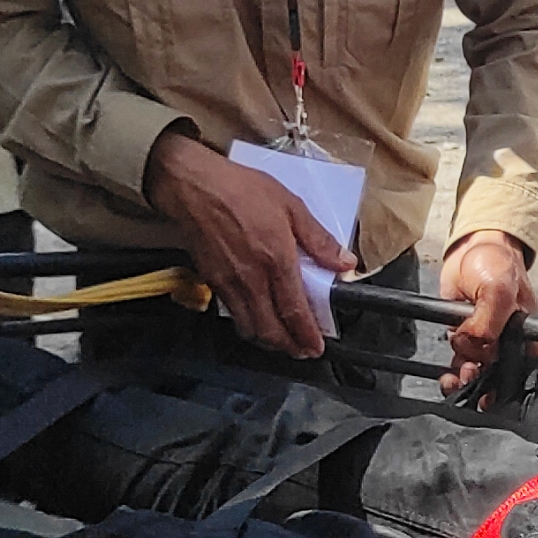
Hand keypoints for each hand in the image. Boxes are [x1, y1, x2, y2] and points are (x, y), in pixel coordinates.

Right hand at [147, 133, 353, 355]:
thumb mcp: (291, 205)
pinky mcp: (212, 280)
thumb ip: (319, 238)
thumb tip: (344, 262)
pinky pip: (232, 313)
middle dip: (289, 347)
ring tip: (282, 340)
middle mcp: (252, 278)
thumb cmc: (239, 189)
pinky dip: (247, 324)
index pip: (294, 310)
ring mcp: (229, 282)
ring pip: (249, 327)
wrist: (192, 186)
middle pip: (270, 330)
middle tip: (302, 351)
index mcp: (276, 259)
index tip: (316, 346)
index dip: (307, 335)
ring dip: (268, 340)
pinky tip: (257, 318)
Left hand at [438, 229, 537, 391]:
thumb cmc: (495, 262)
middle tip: (479, 385)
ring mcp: (488, 343)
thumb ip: (489, 321)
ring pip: (481, 377)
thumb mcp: (498, 288)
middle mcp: (511, 343)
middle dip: (491, 390)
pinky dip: (453, 376)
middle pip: (506, 381)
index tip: (513, 399)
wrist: (468, 250)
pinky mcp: (465, 341)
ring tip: (463, 374)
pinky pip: (461, 367)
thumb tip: (474, 344)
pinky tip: (449, 376)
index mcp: (530, 334)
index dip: (531, 392)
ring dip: (469, 383)